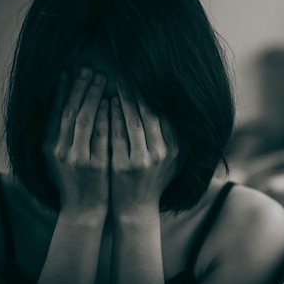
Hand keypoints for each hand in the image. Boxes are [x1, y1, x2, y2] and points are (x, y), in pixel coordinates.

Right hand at [43, 67, 109, 217]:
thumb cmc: (75, 182)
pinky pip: (103, 135)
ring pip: (86, 120)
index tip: (69, 71)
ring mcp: (79, 159)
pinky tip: (111, 102)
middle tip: (89, 68)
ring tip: (102, 78)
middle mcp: (61, 151)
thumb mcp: (59, 158)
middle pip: (70, 112)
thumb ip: (61, 136)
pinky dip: (107, 116)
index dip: (63, 91)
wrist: (84, 211)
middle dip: (80, 88)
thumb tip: (66, 105)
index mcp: (50, 147)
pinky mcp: (97, 165)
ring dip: (94, 96)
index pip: (56, 112)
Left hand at [109, 84, 179, 217]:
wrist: (136, 209)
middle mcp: (161, 153)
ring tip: (110, 83)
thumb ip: (178, 139)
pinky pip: (115, 135)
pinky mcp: (123, 166)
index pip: (163, 114)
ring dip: (120, 100)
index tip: (141, 79)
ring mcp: (142, 160)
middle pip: (148, 114)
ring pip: (131, 121)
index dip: (151, 95)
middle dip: (135, 92)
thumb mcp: (172, 161)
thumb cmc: (153, 181)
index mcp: (174, 149)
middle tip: (124, 74)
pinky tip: (102, 104)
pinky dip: (108, 117)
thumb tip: (181, 111)